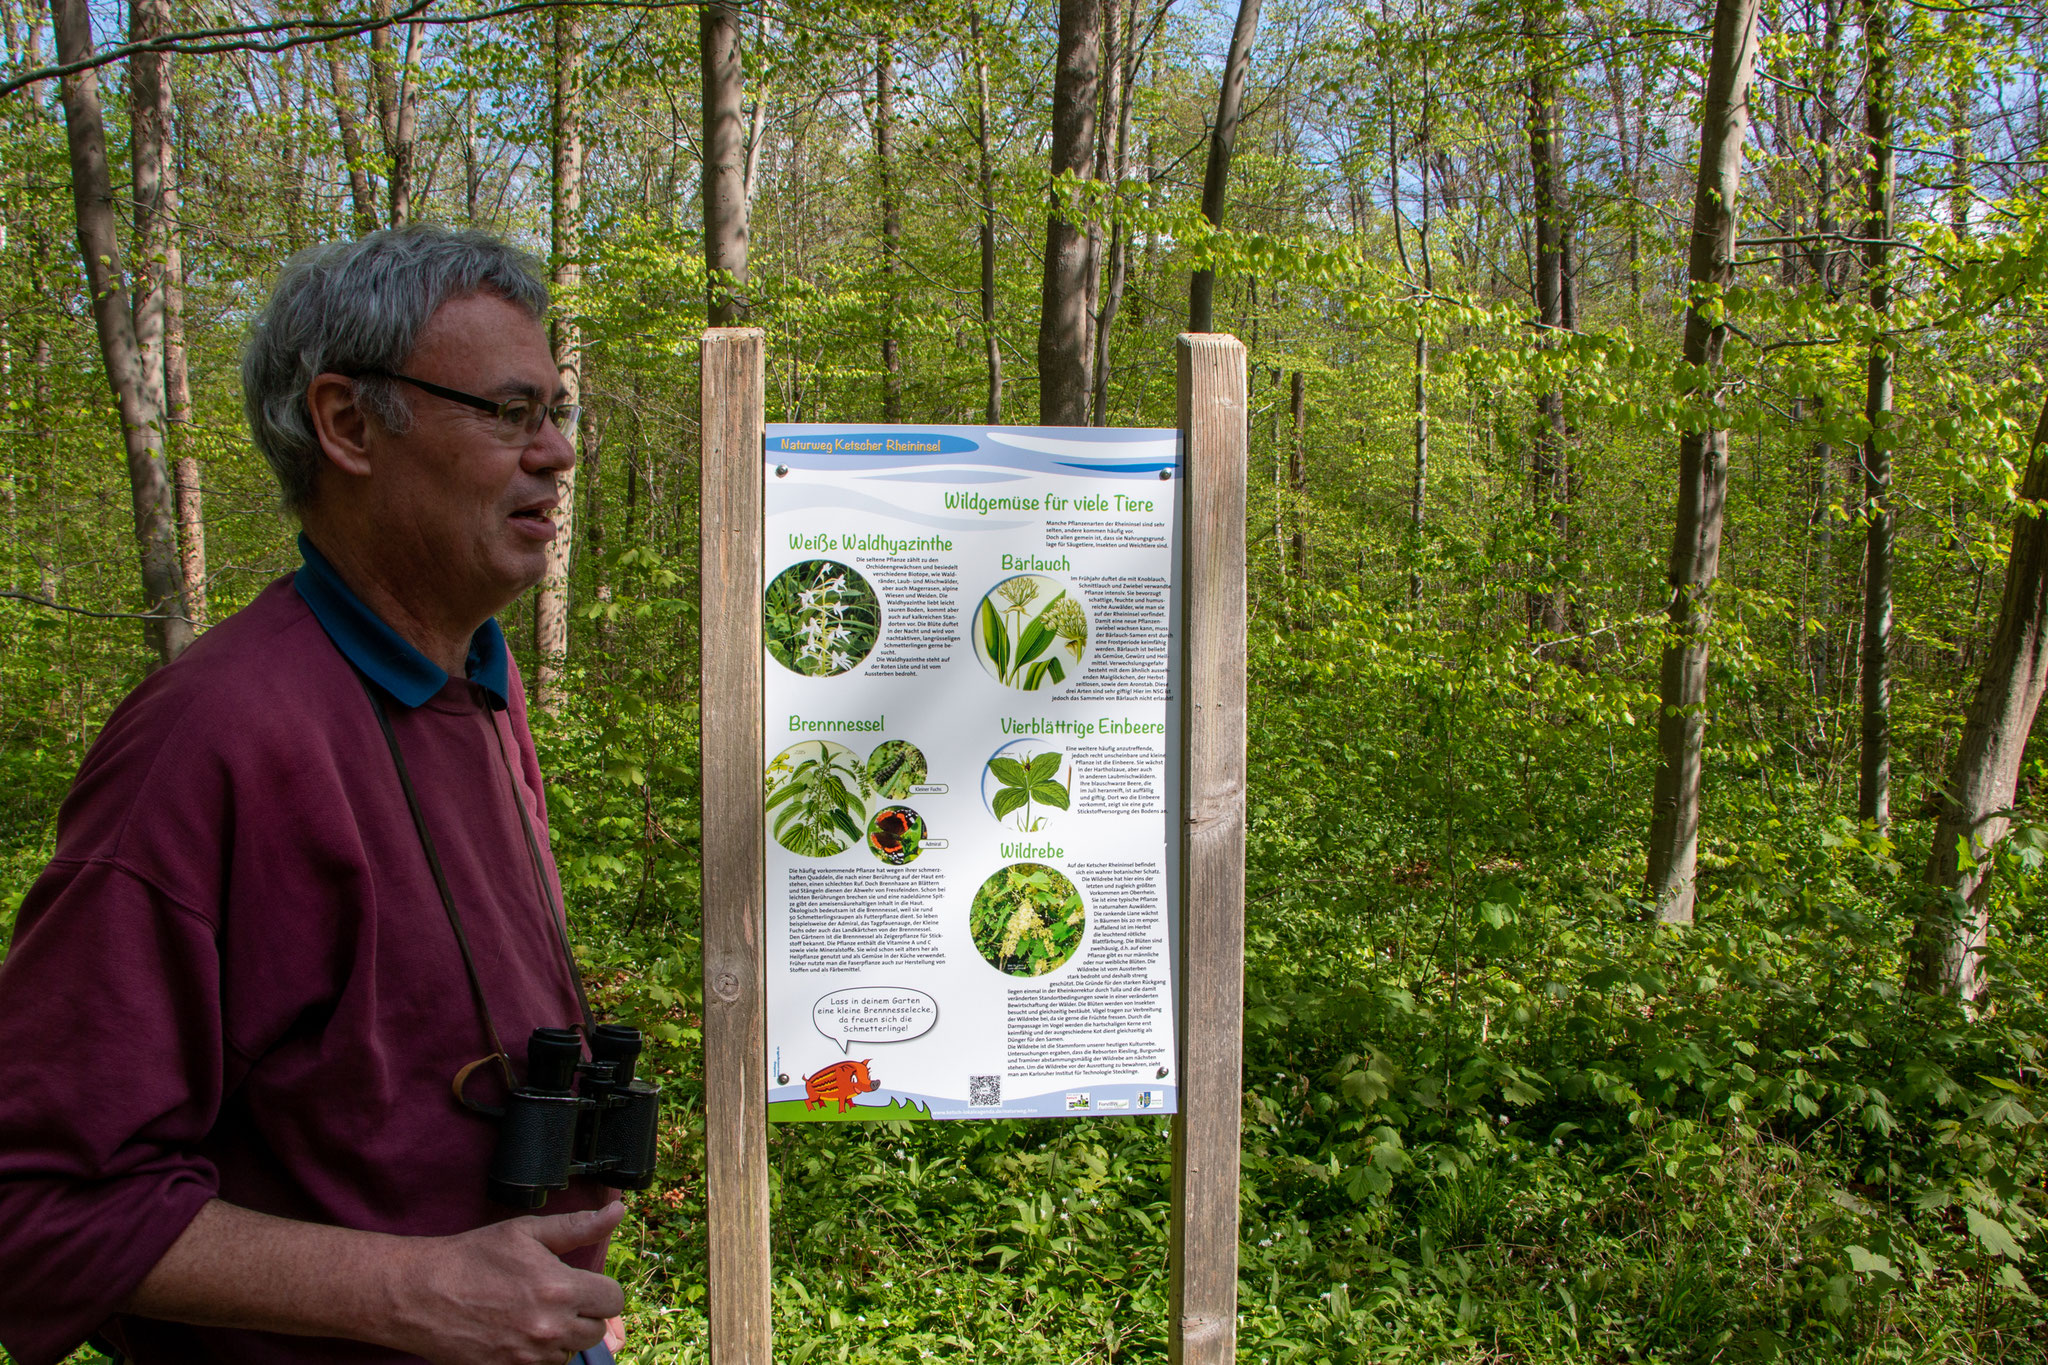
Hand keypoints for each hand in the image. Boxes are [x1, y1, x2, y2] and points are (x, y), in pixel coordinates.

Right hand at [389, 1200, 626, 1364]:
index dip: (600, 1289)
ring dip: (560, 1337)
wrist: (420, 1293)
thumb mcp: (526, 1232)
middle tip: (554, 1297)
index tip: (581, 1283)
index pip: (614, 1300)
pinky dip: (536, 1356)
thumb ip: (578, 1226)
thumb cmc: (472, 1257)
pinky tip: (517, 1334)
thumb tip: (617, 1211)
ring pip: (569, 1353)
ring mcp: (528, 1356)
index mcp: (560, 1289)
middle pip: (596, 1330)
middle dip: (582, 1313)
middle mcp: (549, 1328)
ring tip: (532, 1314)